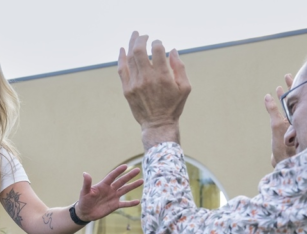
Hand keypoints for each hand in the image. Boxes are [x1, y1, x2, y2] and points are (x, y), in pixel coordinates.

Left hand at [74, 165, 142, 221]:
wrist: (85, 212)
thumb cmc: (84, 201)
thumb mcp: (85, 192)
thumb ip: (87, 183)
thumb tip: (85, 173)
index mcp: (103, 185)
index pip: (112, 176)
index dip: (118, 171)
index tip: (125, 166)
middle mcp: (110, 189)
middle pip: (121, 181)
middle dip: (129, 176)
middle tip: (138, 170)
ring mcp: (113, 197)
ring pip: (125, 190)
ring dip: (133, 186)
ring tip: (141, 181)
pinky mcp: (115, 205)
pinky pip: (124, 204)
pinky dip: (131, 203)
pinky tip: (138, 201)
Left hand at [118, 31, 190, 148]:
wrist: (158, 125)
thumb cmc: (174, 106)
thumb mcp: (185, 88)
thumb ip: (180, 67)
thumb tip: (172, 50)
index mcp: (163, 77)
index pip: (157, 50)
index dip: (158, 43)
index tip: (159, 44)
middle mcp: (147, 78)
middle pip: (140, 50)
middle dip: (142, 39)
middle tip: (144, 35)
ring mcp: (135, 84)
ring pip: (130, 57)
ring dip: (132, 44)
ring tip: (135, 36)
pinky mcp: (127, 90)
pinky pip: (122, 70)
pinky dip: (121, 58)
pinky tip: (123, 49)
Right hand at [265, 74, 295, 166]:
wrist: (284, 163)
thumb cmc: (284, 146)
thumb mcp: (277, 126)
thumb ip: (273, 111)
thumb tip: (267, 97)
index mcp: (298, 116)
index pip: (297, 97)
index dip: (293, 86)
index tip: (290, 76)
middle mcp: (297, 119)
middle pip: (295, 99)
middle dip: (290, 88)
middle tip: (287, 76)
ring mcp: (292, 125)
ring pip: (290, 106)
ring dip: (285, 97)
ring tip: (280, 88)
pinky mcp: (287, 132)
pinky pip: (285, 115)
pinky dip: (278, 108)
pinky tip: (273, 104)